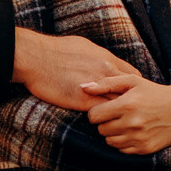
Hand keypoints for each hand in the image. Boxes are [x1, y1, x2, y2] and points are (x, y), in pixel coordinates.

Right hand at [12, 28, 137, 110]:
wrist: (36, 57)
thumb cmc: (55, 49)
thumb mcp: (84, 46)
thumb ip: (98, 56)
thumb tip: (103, 60)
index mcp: (107, 59)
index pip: (133, 76)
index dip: (135, 88)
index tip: (132, 96)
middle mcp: (106, 72)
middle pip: (132, 92)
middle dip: (133, 102)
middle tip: (132, 112)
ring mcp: (97, 88)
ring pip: (120, 105)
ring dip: (121, 113)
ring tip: (122, 121)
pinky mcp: (83, 101)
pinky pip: (103, 113)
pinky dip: (106, 119)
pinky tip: (105, 123)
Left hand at [81, 74, 170, 153]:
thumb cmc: (154, 92)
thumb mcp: (132, 81)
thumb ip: (106, 83)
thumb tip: (83, 88)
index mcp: (127, 105)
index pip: (94, 116)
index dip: (97, 112)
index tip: (106, 108)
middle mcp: (132, 123)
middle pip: (101, 129)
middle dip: (105, 122)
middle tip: (117, 115)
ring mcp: (139, 138)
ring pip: (109, 141)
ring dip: (113, 133)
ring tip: (125, 123)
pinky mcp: (145, 149)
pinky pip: (122, 150)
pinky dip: (123, 142)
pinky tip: (133, 132)